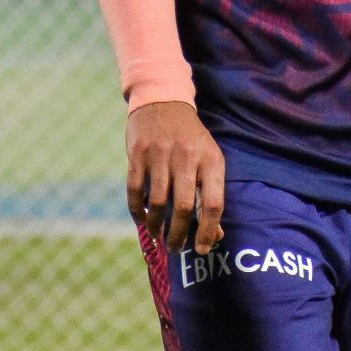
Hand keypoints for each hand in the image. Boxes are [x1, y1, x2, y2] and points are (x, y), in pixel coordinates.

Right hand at [127, 101, 225, 253]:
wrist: (163, 101)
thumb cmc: (191, 140)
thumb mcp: (209, 159)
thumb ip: (212, 194)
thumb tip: (216, 236)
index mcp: (210, 160)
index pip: (213, 203)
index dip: (209, 231)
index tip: (203, 249)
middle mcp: (186, 158)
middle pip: (184, 208)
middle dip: (179, 235)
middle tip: (176, 248)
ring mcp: (160, 155)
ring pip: (158, 203)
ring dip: (157, 226)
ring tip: (159, 236)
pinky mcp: (138, 154)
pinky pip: (135, 191)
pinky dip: (137, 211)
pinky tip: (142, 220)